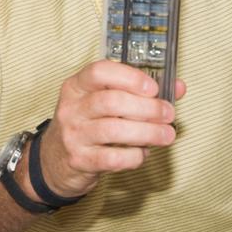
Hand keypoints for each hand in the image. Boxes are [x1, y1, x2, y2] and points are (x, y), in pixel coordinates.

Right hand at [34, 60, 182, 199]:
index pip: (99, 71)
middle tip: (168, 115)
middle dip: (147, 108)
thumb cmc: (87, 125)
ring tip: (166, 135)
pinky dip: (134, 156)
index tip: (153, 88)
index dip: (130, 77)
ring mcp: (73, 135)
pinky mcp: (79, 160)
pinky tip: (143, 153)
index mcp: (77, 86)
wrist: (54, 160)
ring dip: (147, 133)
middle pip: (111, 102)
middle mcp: (72, 108)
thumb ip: (138, 92)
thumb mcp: (103, 102)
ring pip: (113, 130)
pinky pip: (112, 158)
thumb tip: (177, 87)